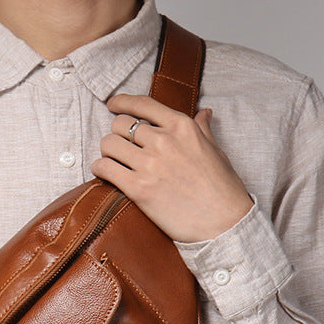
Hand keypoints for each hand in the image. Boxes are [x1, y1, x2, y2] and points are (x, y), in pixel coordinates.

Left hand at [91, 94, 253, 242]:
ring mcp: (149, 164)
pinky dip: (99, 169)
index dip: (122, 102)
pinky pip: (105, 169)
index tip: (113, 104)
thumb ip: (202, 129)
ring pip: (108, 144)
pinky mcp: (138, 188)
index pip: (142, 104)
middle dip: (117, 133)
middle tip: (120, 146)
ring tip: (114, 161)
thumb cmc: (221, 187)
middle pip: (120, 124)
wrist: (223, 222)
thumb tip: (203, 112)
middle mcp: (163, 141)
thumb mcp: (215, 150)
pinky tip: (104, 173)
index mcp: (181, 127)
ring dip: (107, 152)